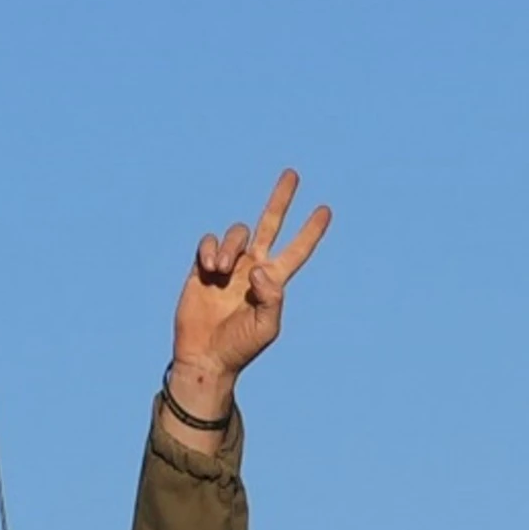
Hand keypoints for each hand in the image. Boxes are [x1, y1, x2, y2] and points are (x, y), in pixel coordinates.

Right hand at [166, 169, 329, 430]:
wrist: (206, 355)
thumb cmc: (240, 347)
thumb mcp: (267, 326)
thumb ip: (272, 297)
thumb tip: (260, 267)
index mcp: (274, 281)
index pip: (297, 250)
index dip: (311, 231)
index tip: (326, 210)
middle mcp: (253, 267)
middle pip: (270, 224)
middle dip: (281, 199)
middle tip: (293, 174)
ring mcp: (229, 265)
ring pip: (236, 233)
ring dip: (230, 247)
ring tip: (221, 271)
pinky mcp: (202, 266)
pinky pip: (209, 241)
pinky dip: (210, 249)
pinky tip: (210, 269)